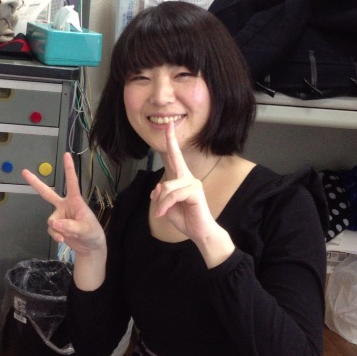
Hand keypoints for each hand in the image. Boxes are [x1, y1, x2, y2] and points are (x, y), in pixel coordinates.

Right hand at [21, 153, 105, 256]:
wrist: (90, 247)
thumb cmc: (92, 233)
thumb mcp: (86, 230)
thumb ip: (71, 226)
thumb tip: (55, 223)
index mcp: (75, 201)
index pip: (71, 183)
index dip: (69, 169)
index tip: (66, 155)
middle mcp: (65, 206)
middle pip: (47, 193)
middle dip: (35, 183)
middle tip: (24, 172)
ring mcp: (59, 216)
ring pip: (51, 220)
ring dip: (57, 229)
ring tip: (67, 236)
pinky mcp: (56, 227)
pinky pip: (51, 230)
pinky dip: (55, 236)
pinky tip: (63, 240)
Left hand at [150, 121, 216, 243]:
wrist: (199, 232)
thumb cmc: (185, 218)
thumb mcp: (165, 207)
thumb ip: (160, 196)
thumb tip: (157, 187)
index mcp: (180, 179)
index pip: (173, 158)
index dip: (171, 143)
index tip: (169, 127)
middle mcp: (187, 177)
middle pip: (175, 158)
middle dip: (171, 141)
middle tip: (168, 123)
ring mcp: (192, 183)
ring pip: (167, 186)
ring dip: (161, 202)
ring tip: (162, 212)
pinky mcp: (195, 191)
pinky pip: (173, 195)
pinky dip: (166, 205)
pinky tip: (164, 213)